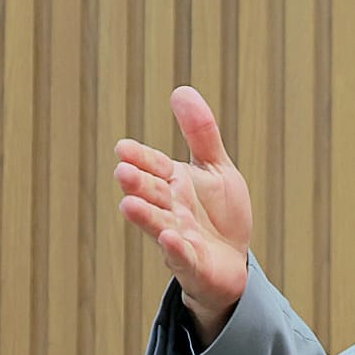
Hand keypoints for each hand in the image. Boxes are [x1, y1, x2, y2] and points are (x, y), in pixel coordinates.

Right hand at [115, 86, 251, 342]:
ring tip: (128, 204)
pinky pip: (182, 256)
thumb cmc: (219, 213)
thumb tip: (181, 90)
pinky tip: (169, 238)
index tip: (122, 147)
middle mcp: (171, 209)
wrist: (232, 261)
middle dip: (138, 184)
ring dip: (145, 216)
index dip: (141, 158)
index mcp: (175, 183)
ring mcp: (178, 238)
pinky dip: (175, 248)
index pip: (155, 166)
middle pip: (153, 194)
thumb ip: (201, 133)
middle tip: (122, 172)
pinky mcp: (192, 263)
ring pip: (159, 224)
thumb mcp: (216, 168)